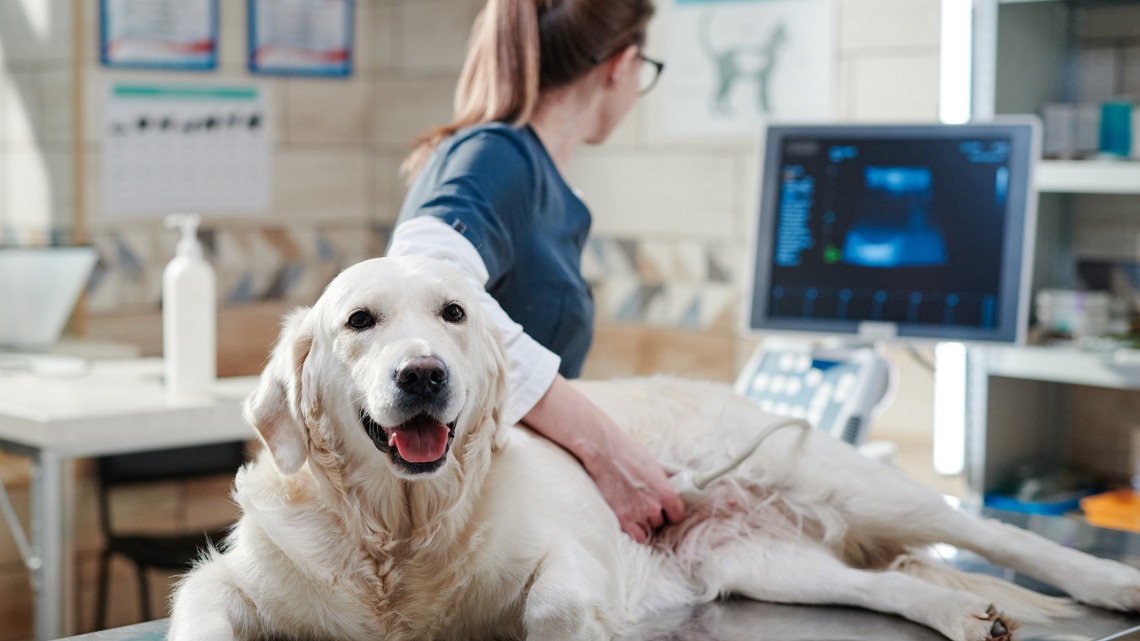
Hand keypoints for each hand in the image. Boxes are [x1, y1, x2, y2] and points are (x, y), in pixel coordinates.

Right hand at [522, 375, 684, 542]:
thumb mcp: (654, 466)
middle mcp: (654, 506)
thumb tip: (668, 490)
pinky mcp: (622, 519)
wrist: (605, 453)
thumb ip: (662, 483)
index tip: (665, 512)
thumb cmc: (629, 454)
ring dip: (642, 523)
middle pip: (660, 522)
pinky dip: (634, 532)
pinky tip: (629, 523)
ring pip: (647, 530)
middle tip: (642, 506)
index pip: (677, 515)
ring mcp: (638, 514)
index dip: (671, 514)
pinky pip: (636, 536)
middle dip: (653, 515)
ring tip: (633, 511)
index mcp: (666, 493)